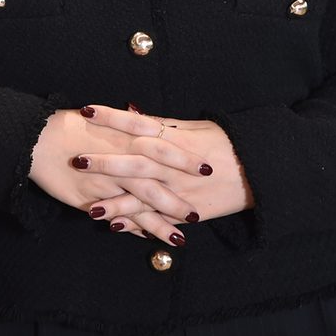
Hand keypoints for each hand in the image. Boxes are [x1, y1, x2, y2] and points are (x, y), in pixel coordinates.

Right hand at [29, 107, 206, 244]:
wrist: (38, 138)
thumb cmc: (72, 124)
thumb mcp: (105, 119)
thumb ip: (129, 127)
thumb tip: (150, 124)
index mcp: (127, 134)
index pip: (163, 146)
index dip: (185, 158)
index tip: (206, 167)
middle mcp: (121, 157)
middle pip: (157, 179)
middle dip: (178, 196)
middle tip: (199, 212)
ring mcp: (107, 180)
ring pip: (140, 203)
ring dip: (161, 222)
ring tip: (181, 238)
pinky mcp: (92, 198)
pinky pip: (117, 215)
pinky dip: (133, 228)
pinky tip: (147, 239)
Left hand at [78, 105, 252, 232]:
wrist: (257, 170)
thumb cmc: (224, 141)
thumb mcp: (193, 126)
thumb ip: (161, 124)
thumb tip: (132, 112)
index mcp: (174, 137)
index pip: (137, 122)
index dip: (111, 116)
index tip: (86, 110)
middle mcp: (174, 163)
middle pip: (135, 160)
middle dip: (106, 162)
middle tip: (79, 160)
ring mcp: (180, 189)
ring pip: (144, 195)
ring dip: (117, 202)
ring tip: (90, 209)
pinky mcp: (188, 210)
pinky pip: (158, 217)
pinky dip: (137, 222)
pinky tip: (116, 226)